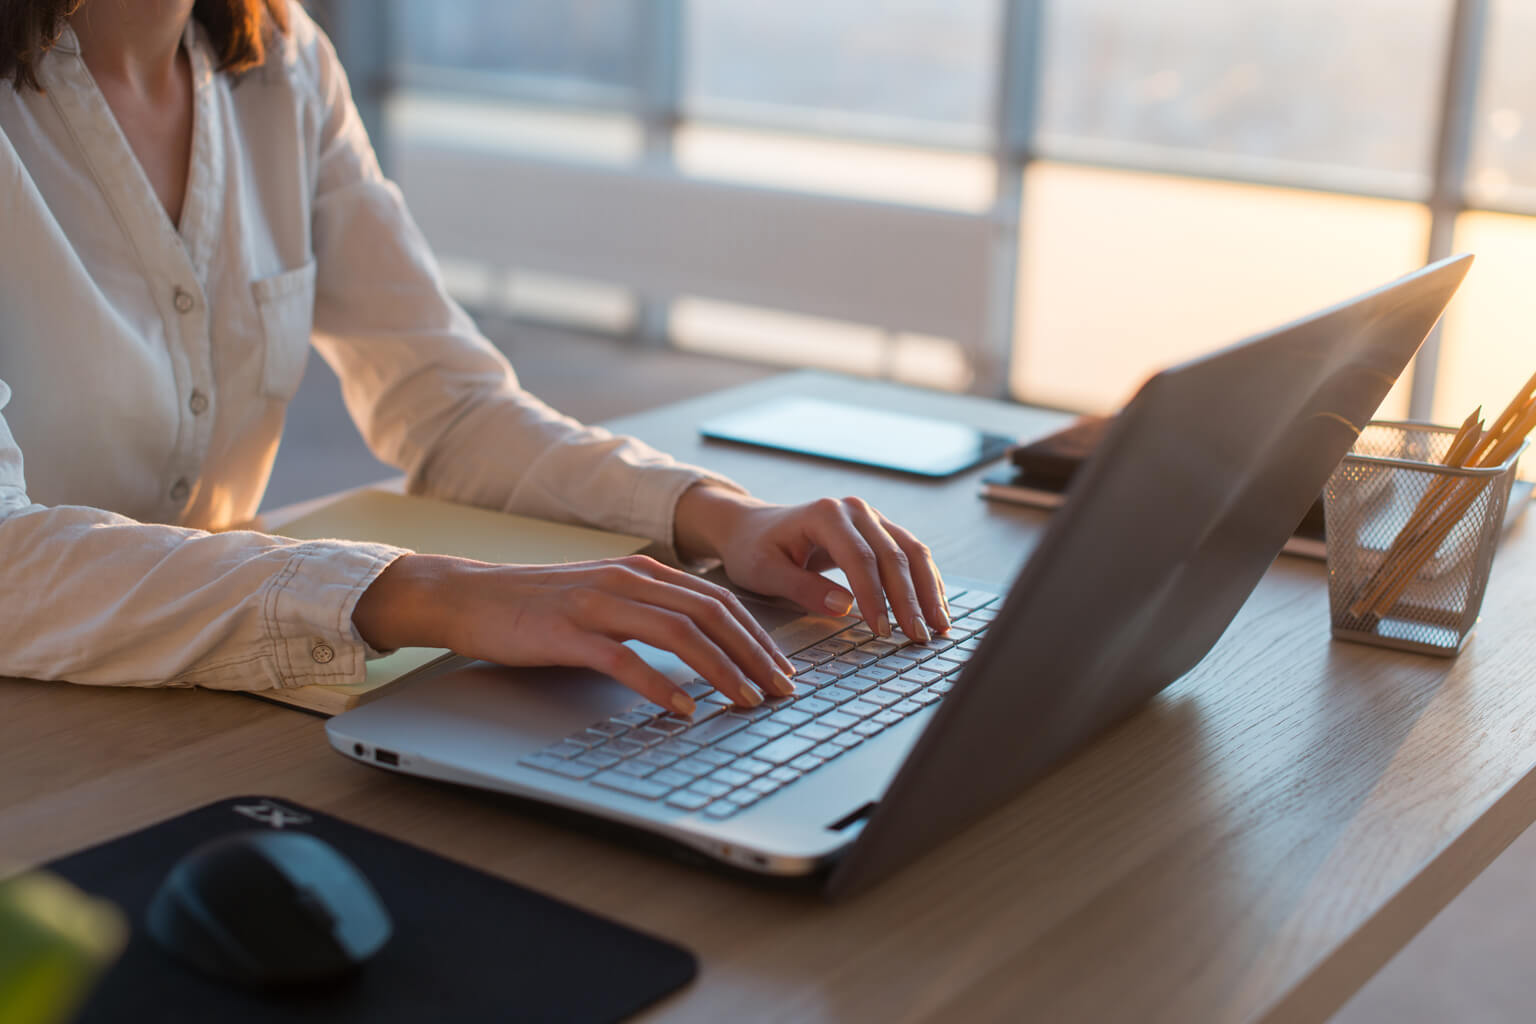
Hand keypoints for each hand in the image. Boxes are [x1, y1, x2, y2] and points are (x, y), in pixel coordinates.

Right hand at [351, 553, 796, 714]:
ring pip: (678, 633)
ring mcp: (597, 604)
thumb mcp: (604, 598)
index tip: (783, 668)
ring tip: (745, 701)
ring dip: (721, 670)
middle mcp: (627, 580)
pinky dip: (660, 685)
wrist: (470, 596)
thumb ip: (649, 612)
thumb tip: (700, 646)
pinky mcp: (567, 632)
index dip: (757, 635)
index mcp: (642, 572)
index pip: (718, 600)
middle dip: (754, 654)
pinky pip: (625, 659)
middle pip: (710, 615)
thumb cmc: (538, 605)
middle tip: (780, 691)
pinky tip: (682, 708)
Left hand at [674, 485, 949, 640]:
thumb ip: (803, 589)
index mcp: (825, 514)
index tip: (881, 632)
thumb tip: (845, 607)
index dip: (874, 596)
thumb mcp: (766, 572)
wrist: (753, 528)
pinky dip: (927, 582)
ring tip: (940, 628)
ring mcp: (871, 517)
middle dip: (909, 600)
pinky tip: (937, 609)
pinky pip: (912, 554)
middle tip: (918, 638)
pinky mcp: (880, 530)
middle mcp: (854, 510)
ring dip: (929, 591)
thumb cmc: (755, 550)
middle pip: (893, 555)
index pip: (860, 558)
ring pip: (912, 552)